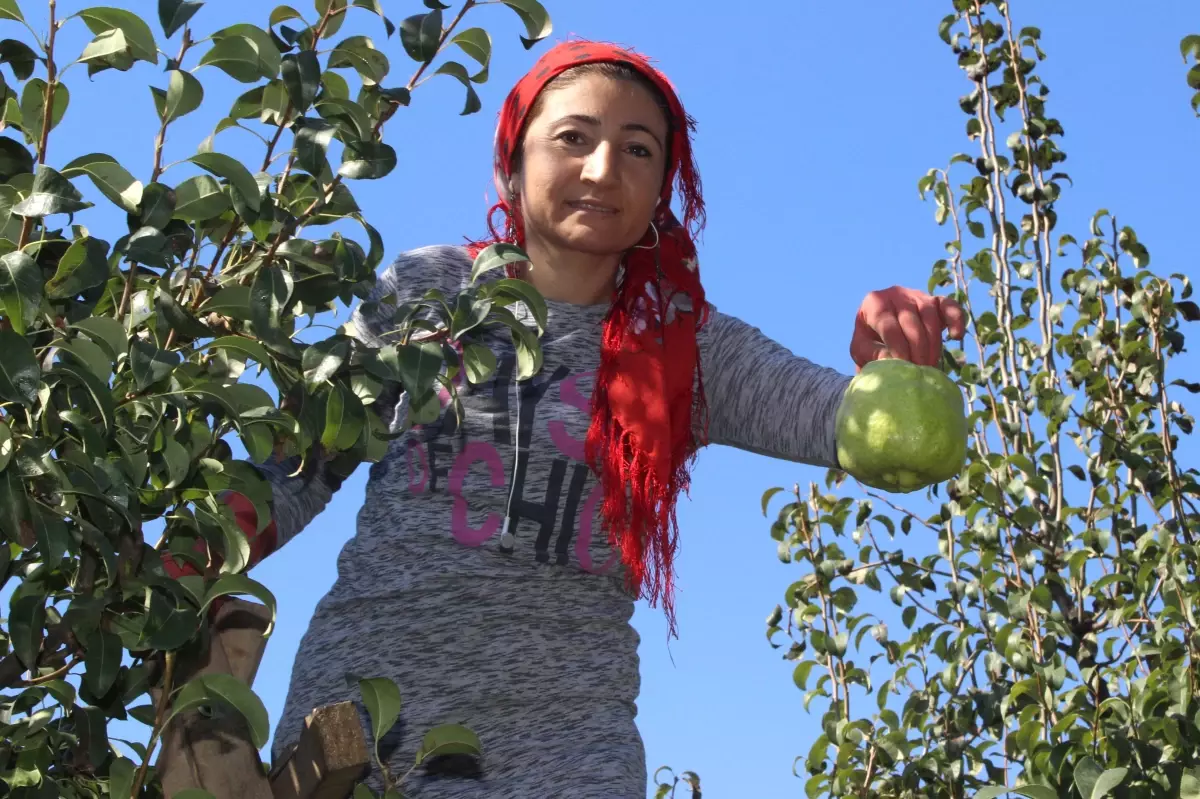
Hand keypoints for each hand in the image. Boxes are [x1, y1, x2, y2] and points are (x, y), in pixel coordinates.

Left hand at [850, 286, 966, 371]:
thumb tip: (892, 361)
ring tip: (930, 364)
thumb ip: (872, 354)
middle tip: (920, 370)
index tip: (904, 367)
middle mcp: (896, 293)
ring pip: (930, 316)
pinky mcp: (935, 299)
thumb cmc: (869, 339)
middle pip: (911, 322)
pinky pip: (949, 305)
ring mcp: (917, 294)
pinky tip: (956, 336)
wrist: (880, 328)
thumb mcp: (861, 348)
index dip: (898, 348)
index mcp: (874, 303)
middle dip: (917, 349)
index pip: (889, 326)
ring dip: (933, 343)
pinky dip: (956, 319)